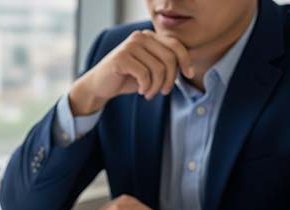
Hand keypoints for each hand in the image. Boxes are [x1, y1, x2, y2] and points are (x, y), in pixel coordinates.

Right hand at [68, 30, 194, 114]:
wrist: (100, 85)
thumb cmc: (126, 78)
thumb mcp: (150, 69)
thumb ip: (165, 63)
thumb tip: (188, 68)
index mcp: (149, 36)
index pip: (176, 45)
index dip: (186, 60)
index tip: (189, 75)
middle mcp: (140, 37)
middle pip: (169, 58)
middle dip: (170, 79)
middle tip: (164, 92)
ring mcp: (130, 46)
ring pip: (158, 69)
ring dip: (157, 86)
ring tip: (149, 93)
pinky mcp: (121, 58)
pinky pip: (144, 75)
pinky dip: (146, 87)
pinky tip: (140, 91)